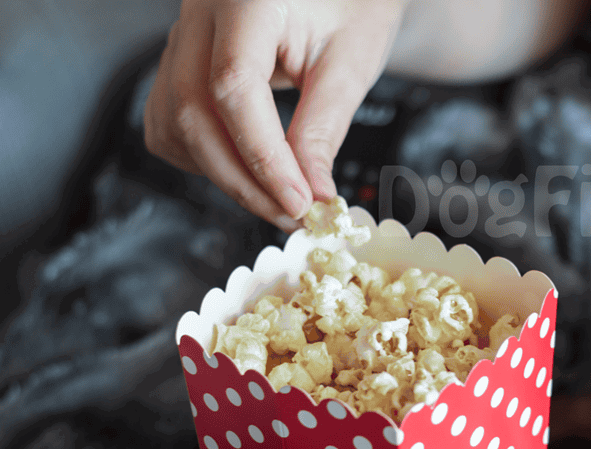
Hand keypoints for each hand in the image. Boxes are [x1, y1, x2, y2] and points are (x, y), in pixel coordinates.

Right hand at [144, 0, 407, 230]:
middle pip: (193, 112)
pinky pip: (168, 117)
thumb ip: (323, 129)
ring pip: (174, 121)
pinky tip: (245, 166)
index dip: (263, 157)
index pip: (234, 88)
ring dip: (221, 173)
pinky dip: (201, 155)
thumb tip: (311, 196)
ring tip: (275, 196)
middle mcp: (199, 12)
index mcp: (246, 0)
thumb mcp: (352, 61)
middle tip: (292, 215)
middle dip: (242, 179)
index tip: (298, 202)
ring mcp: (183, 34)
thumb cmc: (352, 4)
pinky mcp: (180, 56)